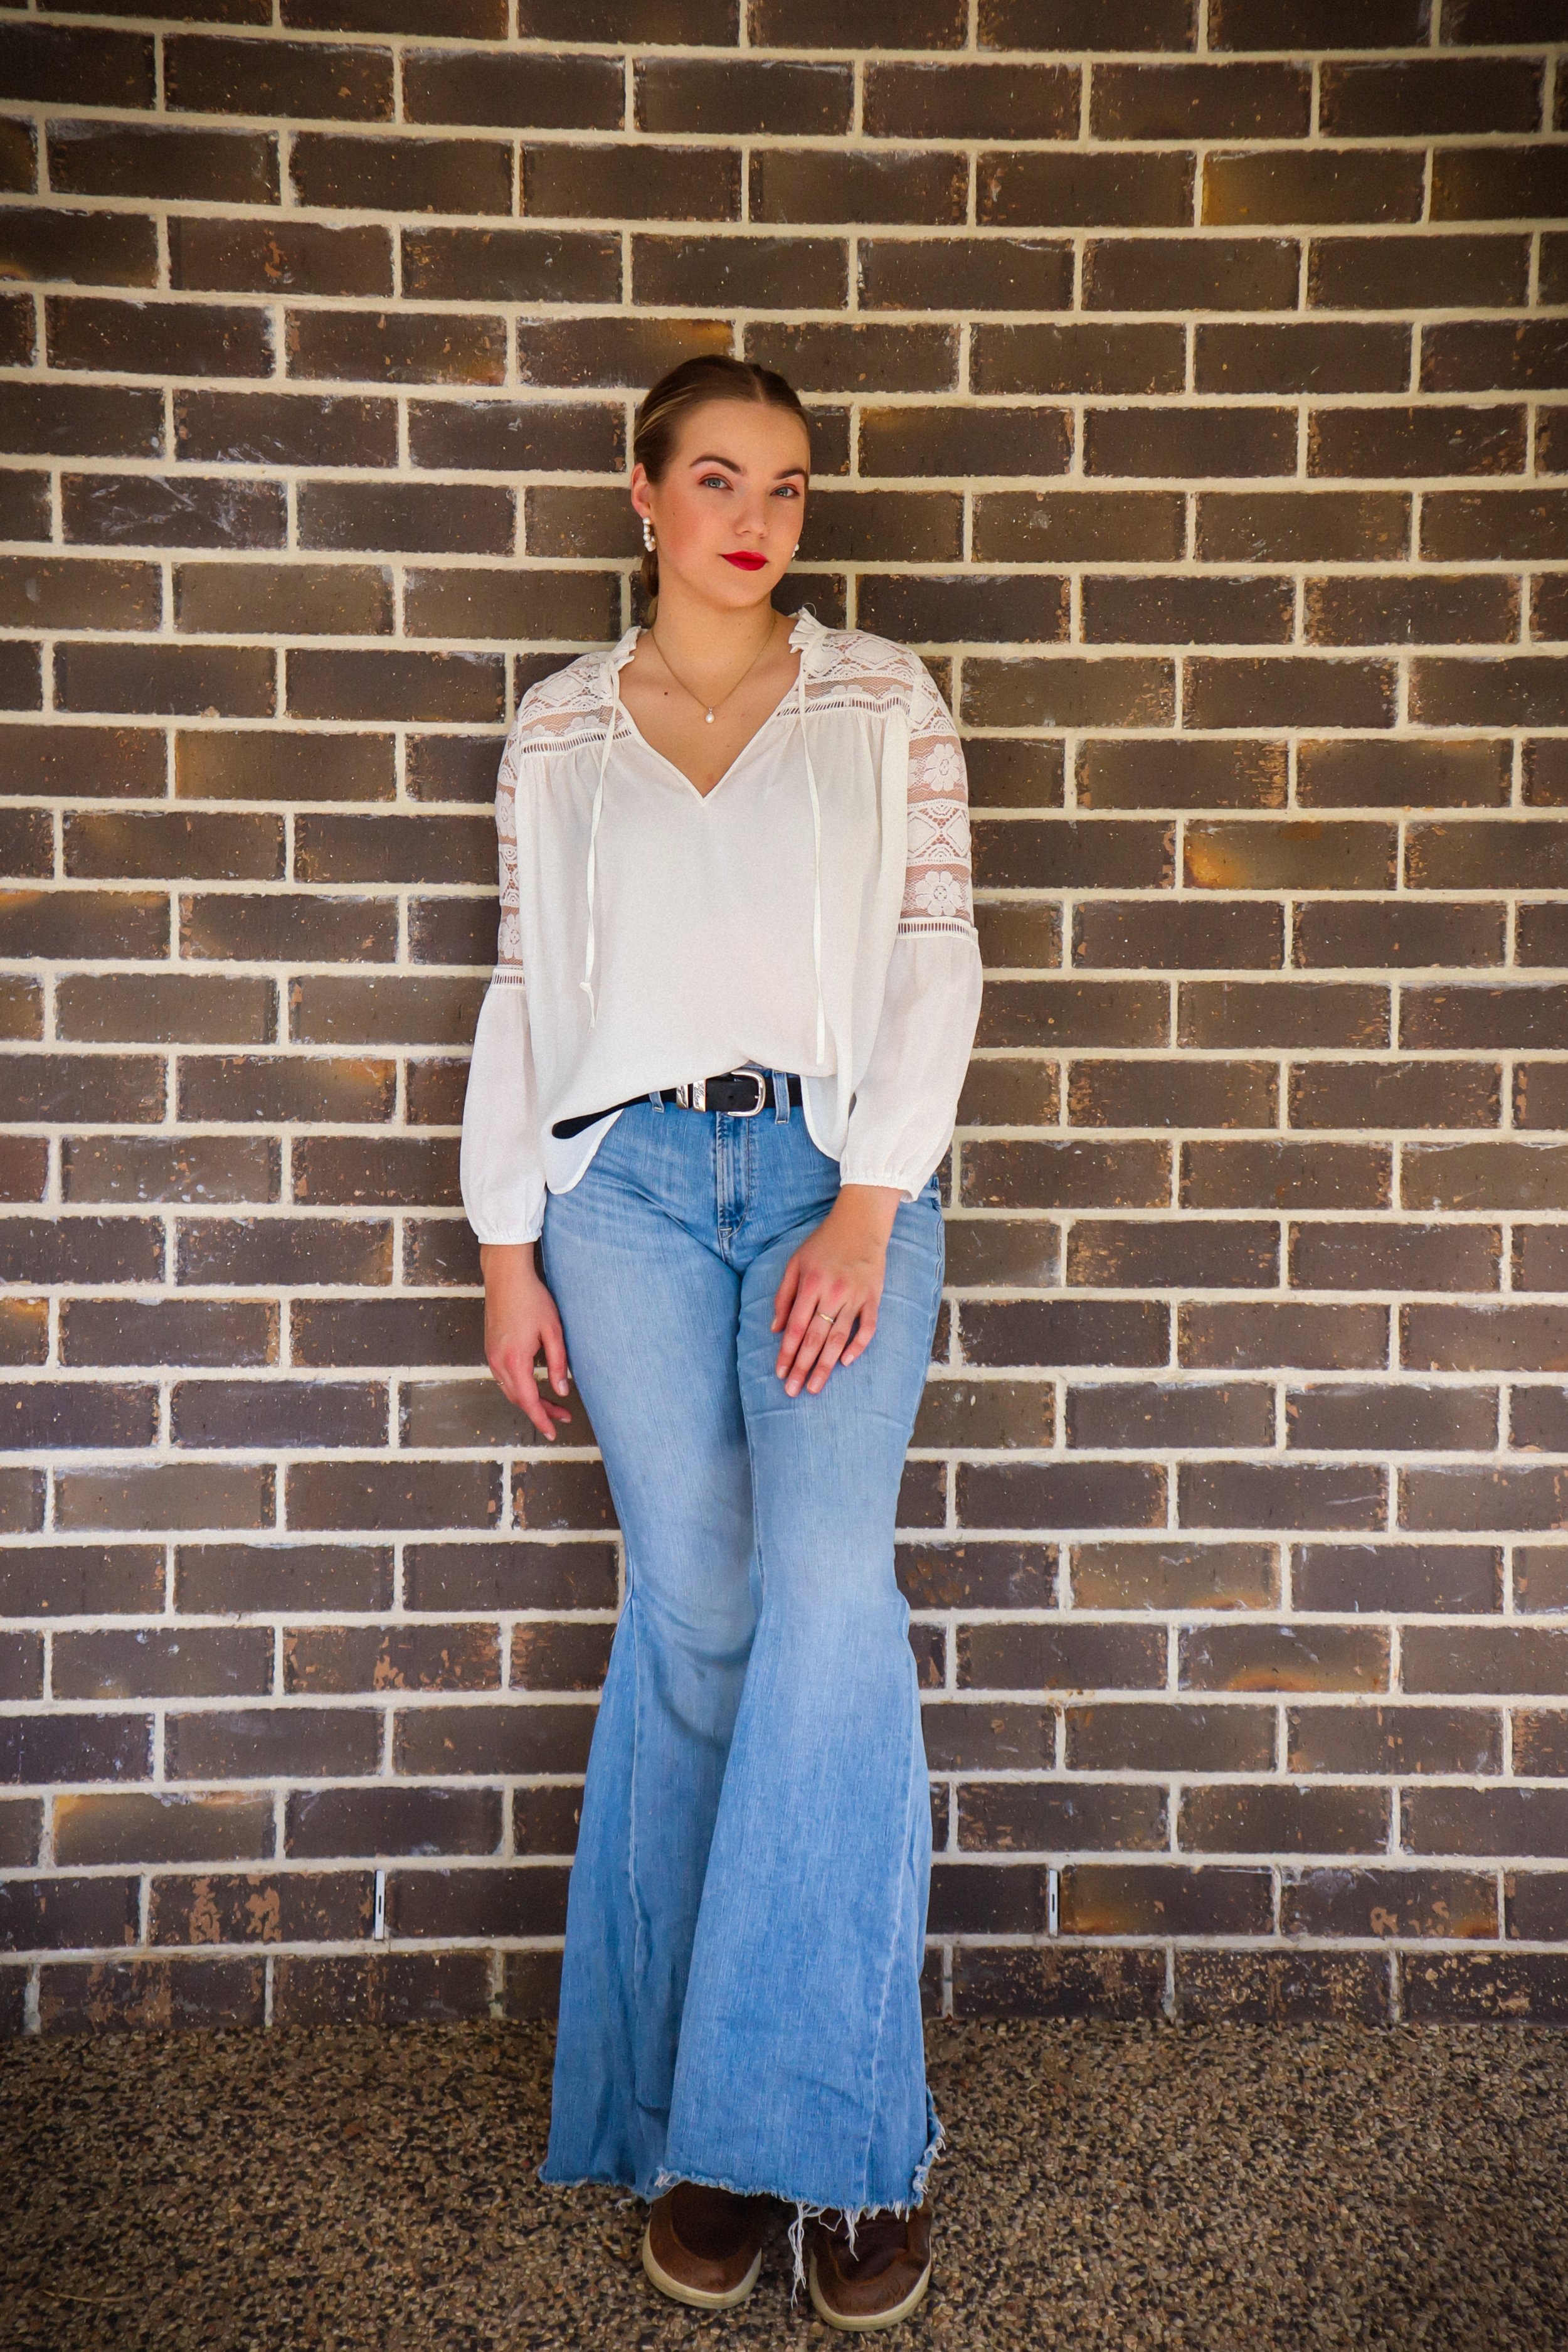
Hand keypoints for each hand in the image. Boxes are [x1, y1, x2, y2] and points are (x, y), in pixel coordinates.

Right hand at [480, 1243, 572, 1441]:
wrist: (506, 1276)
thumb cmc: (532, 1299)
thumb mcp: (553, 1331)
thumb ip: (559, 1364)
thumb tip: (563, 1391)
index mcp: (514, 1360)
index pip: (528, 1400)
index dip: (542, 1419)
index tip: (554, 1432)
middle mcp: (497, 1362)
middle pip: (518, 1399)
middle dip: (540, 1411)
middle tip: (563, 1416)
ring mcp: (491, 1355)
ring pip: (510, 1390)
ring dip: (529, 1400)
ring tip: (553, 1404)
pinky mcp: (490, 1348)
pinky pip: (504, 1378)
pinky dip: (519, 1388)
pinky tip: (534, 1385)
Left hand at [771, 1185, 901, 1397]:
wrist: (861, 1224)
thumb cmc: (823, 1244)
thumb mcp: (795, 1263)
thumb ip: (783, 1296)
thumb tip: (775, 1329)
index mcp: (811, 1284)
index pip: (796, 1327)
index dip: (786, 1353)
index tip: (779, 1373)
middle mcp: (833, 1293)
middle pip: (815, 1338)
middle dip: (801, 1367)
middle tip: (792, 1391)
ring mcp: (855, 1296)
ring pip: (839, 1338)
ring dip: (826, 1365)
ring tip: (813, 1387)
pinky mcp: (874, 1297)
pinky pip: (868, 1327)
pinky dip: (859, 1346)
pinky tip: (846, 1363)